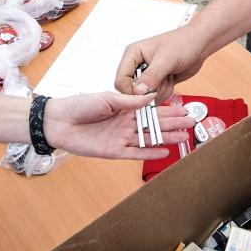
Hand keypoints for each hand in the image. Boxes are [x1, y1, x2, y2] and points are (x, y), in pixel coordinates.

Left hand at [44, 92, 196, 159]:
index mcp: (125, 108)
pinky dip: (150, 153)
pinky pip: (136, 153)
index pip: (152, 110)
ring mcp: (121, 138)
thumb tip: (151, 97)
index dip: (169, 110)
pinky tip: (165, 152)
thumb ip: (130, 101)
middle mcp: (126, 123)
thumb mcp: (107, 99)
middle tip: (192, 125)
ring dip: (166, 139)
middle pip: (155, 125)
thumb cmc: (80, 105)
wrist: (58, 121)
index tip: (185, 110)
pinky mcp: (114, 151)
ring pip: (149, 139)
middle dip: (174, 124)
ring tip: (184, 138)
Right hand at [114, 27, 208, 99]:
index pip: (121, 80)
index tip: (146, 94)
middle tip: (163, 81)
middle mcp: (137, 65)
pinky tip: (171, 79)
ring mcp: (147, 75)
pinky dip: (165, 92)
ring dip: (160, 91)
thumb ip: (151, 76)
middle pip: (132, 91)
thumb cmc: (183, 43)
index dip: (131, 91)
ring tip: (169, 76)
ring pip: (145, 96)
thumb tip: (138, 92)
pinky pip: (155, 96)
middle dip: (149, 91)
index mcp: (132, 54)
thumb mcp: (166, 59)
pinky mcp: (157, 82)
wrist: (200, 44)